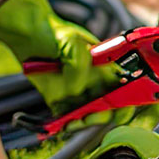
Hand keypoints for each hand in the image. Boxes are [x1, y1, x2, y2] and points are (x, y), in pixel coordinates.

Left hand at [0, 0, 120, 114]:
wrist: (28, 34)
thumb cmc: (55, 32)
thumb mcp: (72, 43)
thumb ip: (79, 66)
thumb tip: (76, 90)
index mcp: (107, 65)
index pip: (128, 85)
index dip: (129, 99)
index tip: (119, 109)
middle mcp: (96, 79)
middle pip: (109, 105)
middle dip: (102, 116)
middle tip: (89, 117)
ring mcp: (78, 90)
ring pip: (89, 114)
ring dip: (84, 123)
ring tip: (72, 123)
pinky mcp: (59, 98)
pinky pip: (67, 117)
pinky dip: (65, 125)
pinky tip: (60, 125)